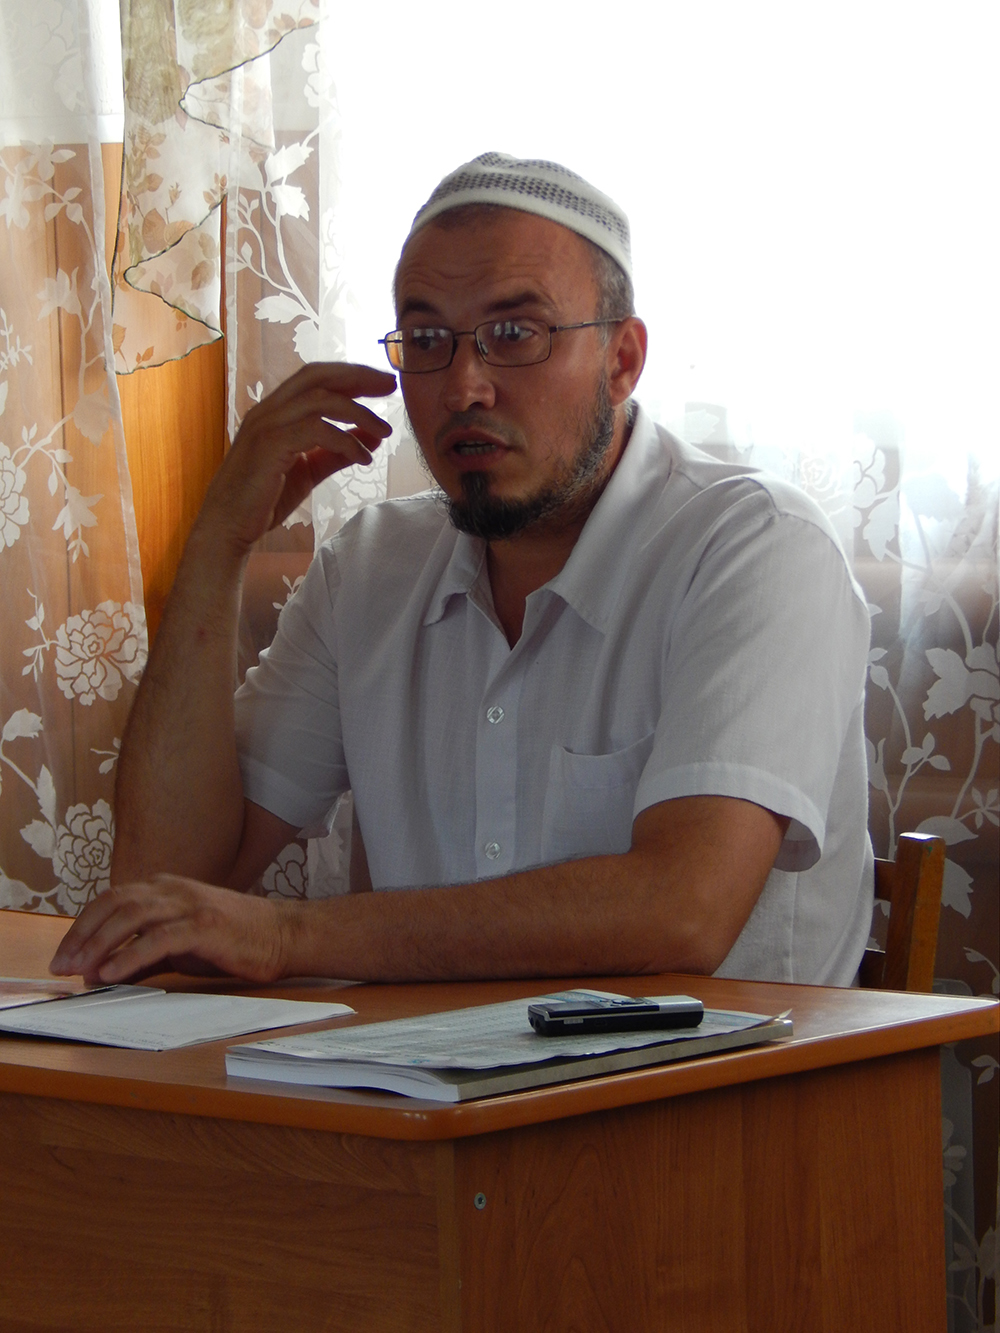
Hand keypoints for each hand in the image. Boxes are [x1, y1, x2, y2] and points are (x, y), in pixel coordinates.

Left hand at [49, 876, 291, 984]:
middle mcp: (173, 890)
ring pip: (131, 917)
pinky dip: (130, 956)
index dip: (82, 927)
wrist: (282, 935)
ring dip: (99, 945)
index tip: (64, 956)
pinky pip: (158, 939)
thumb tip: (104, 972)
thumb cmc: (233, 940)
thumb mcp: (181, 945)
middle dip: (81, 935)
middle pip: (113, 904)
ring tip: (80, 971)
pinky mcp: (205, 925)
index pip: (110, 900)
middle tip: (62, 966)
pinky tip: (111, 973)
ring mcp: (189, 905)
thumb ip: (144, 954)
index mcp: (165, 888)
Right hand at [202, 362, 396, 553]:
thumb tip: (372, 438)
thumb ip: (337, 453)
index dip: (351, 375)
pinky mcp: (269, 446)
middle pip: (317, 376)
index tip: (383, 383)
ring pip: (319, 400)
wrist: (229, 526)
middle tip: (390, 385)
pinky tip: (362, 457)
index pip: (316, 378)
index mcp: (276, 411)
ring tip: (383, 431)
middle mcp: (269, 411)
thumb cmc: (264, 498)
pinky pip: (315, 430)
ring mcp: (266, 426)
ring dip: (358, 412)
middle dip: (358, 377)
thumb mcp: (309, 470)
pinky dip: (345, 440)